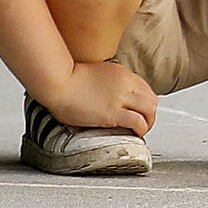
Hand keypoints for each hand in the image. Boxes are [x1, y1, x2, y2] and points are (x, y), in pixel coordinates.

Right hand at [40, 61, 156, 135]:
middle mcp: (124, 83)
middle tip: (144, 123)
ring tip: (141, 131)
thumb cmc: (66, 79)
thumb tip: (107, 94)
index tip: (140, 111)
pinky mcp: (113, 113)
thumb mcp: (95, 73)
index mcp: (120, 73)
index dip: (145, 102)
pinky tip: (136, 134)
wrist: (56, 82)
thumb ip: (107, 81)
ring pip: (149, 110)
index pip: (145, 88)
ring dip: (148, 122)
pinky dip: (141, 130)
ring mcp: (119, 98)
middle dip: (150, 114)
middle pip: (151, 99)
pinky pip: (138, 122)